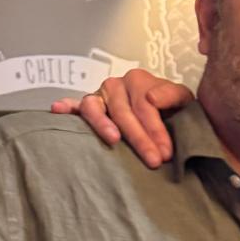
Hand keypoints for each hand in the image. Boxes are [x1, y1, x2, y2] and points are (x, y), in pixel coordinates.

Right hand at [50, 70, 192, 167]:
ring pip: (96, 108)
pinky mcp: (87, 106)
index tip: (165, 152)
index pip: (145, 105)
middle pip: (124, 111)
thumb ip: (173, 96)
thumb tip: (151, 99)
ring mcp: (99, 95)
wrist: (164, 112)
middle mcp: (116, 85)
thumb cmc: (171, 109)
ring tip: (114, 140)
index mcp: (139, 80)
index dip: (156, 130)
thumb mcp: (181, 100)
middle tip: (153, 160)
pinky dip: (66, 107)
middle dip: (139, 138)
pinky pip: (75, 106)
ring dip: (103, 124)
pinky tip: (58, 110)